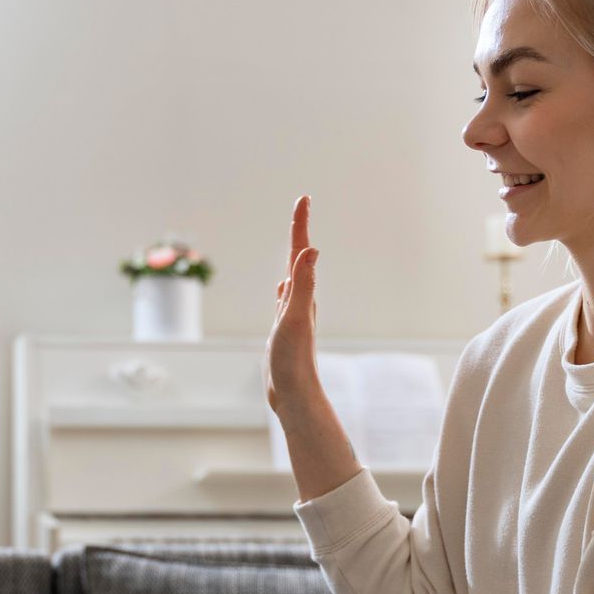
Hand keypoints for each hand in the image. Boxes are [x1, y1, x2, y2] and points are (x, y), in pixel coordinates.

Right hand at [264, 195, 319, 414]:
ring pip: (293, 277)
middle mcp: (300, 300)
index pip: (300, 252)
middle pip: (298, 258)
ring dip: (293, 256)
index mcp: (301, 295)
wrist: (294, 394)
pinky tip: (282, 287)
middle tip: (300, 208)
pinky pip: (285, 298)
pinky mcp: (285, 329)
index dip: (300, 225)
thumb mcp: (294, 318)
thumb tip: (311, 251)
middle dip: (298, 232)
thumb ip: (303, 285)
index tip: (303, 199)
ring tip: (295, 240)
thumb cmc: (293, 360)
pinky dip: (284, 285)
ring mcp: (293, 315)